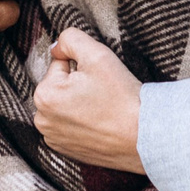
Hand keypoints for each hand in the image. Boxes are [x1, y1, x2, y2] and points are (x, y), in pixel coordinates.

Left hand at [31, 27, 145, 172]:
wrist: (147, 137)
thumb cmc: (122, 96)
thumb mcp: (96, 54)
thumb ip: (70, 39)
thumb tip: (56, 47)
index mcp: (44, 95)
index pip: (60, 65)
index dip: (83, 68)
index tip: (100, 81)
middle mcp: (42, 120)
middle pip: (60, 87)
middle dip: (79, 86)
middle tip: (103, 95)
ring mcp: (54, 138)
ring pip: (65, 106)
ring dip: (79, 104)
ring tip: (103, 110)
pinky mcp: (67, 151)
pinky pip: (70, 126)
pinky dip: (83, 123)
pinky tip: (101, 125)